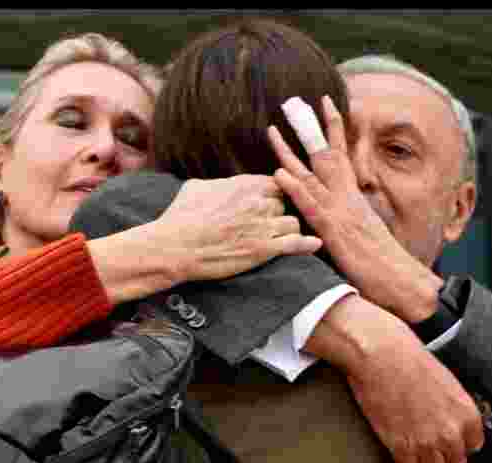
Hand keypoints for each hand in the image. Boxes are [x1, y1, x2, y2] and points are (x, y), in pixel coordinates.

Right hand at [154, 174, 322, 283]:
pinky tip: (315, 245)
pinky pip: (295, 244)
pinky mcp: (263, 250)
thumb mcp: (196, 187)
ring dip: (289, 228)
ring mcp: (263, 226)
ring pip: (294, 221)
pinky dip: (306, 245)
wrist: (176, 246)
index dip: (274, 193)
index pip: (275, 183)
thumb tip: (220, 185)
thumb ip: (218, 184)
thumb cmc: (180, 217)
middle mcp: (258, 202)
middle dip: (280, 212)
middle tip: (273, 222)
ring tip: (283, 236)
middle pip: (286, 203)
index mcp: (244, 185)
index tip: (269, 202)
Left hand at [268, 96, 439, 323]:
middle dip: (309, 129)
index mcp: (355, 199)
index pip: (342, 157)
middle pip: (326, 155)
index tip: (325, 105)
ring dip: (290, 152)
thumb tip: (340, 217)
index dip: (333, 130)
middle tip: (292, 104)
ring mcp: (340, 211)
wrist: (401, 282)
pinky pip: (310, 205)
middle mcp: (348, 198)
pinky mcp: (333, 230)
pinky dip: (294, 188)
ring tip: (272, 130)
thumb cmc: (382, 267)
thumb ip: (349, 221)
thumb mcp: (364, 237)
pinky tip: (278, 173)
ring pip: (313, 174)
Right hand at [306, 294, 483, 462]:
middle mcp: (450, 433)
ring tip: (416, 448)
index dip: (460, 442)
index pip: (473, 445)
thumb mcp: (447, 381)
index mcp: (467, 414)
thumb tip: (454, 422)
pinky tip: (402, 450)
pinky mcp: (401, 447)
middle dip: (443, 453)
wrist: (381, 357)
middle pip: (455, 461)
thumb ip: (455, 408)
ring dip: (426, 461)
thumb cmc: (411, 361)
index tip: (448, 438)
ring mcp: (426, 442)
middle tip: (429, 442)